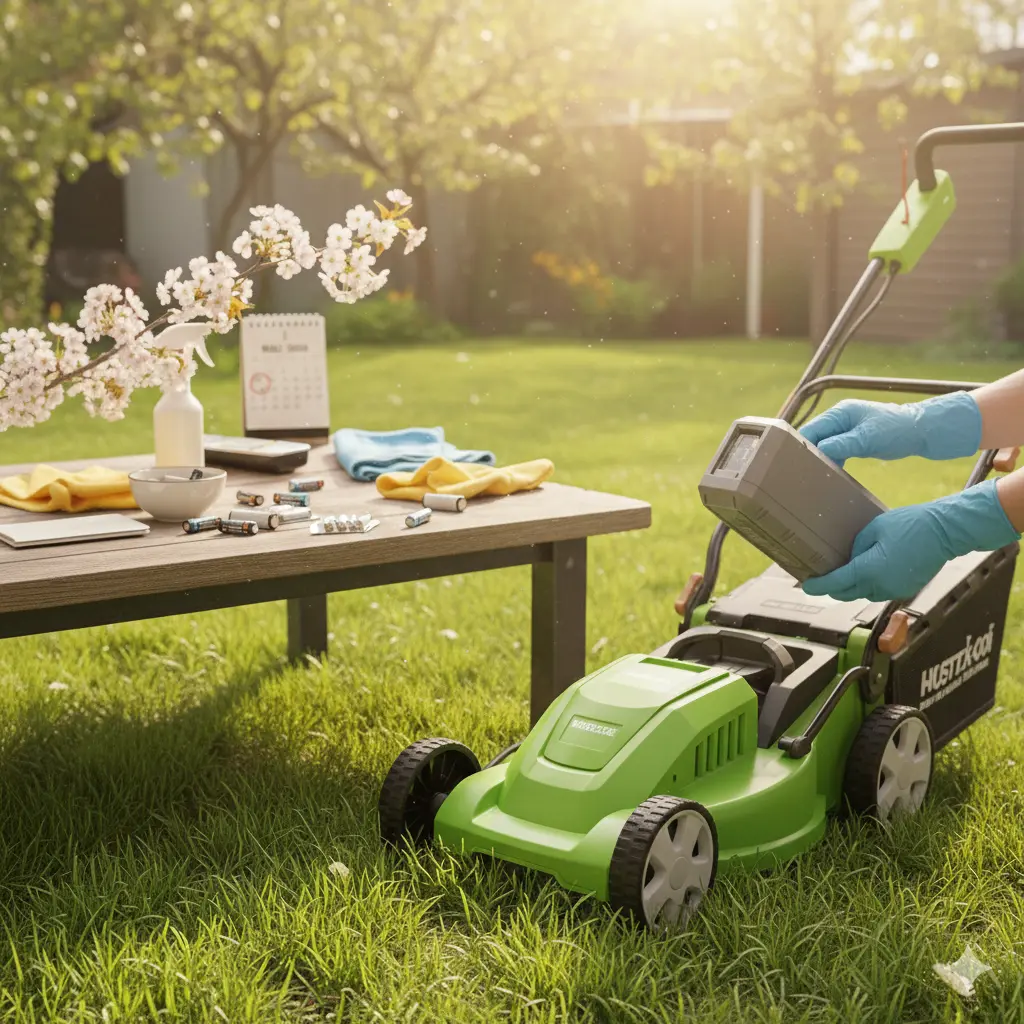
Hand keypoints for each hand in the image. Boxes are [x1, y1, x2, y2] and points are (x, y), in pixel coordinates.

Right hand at [798, 391, 981, 467]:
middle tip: (801, 474)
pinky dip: (832, 462)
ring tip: (814, 477)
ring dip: (821, 460)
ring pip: (824, 446)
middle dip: (808, 454)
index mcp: (840, 412)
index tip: (792, 464)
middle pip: (814, 437)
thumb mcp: (867, 439)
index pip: (811, 429)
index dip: (800, 445)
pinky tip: (832, 475)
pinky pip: (835, 451)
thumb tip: (819, 452)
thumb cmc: (896, 430)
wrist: (922, 431)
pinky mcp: (853, 440)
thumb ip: (841, 445)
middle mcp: (839, 419)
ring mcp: (846, 429)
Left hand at [801, 479, 1019, 602]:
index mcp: (870, 570)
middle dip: (832, 588)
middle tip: (819, 579)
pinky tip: (866, 573)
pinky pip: (880, 591)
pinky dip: (869, 585)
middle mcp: (881, 586)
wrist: (946, 531)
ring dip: (851, 587)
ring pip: (863, 593)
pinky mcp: (906, 589)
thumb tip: (850, 559)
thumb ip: (857, 547)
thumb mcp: (874, 529)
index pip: (836, 583)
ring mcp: (895, 590)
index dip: (818, 585)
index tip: (806, 586)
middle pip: (847, 593)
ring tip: (842, 574)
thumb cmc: (911, 524)